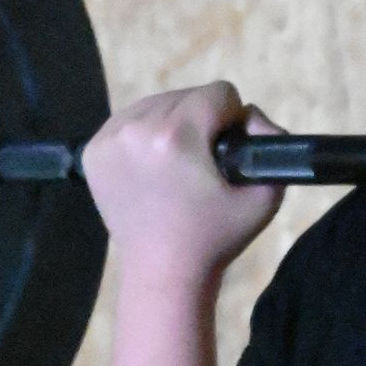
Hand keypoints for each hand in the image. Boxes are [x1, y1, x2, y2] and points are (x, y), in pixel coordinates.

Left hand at [82, 83, 282, 286]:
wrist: (163, 272)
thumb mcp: (265, 195)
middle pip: (187, 95)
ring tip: (179, 163)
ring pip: (157, 104)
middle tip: (204, 162)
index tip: (229, 149)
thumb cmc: (217, 237)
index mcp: (178, 136)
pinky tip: (154, 165)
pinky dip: (146, 135)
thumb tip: (252, 115)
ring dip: (174, 124)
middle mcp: (138, 129)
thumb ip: (272, 141)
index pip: (220, 93)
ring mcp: (110, 139)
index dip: (234, 119)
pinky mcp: (93, 150)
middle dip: (203, 121)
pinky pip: (129, 120)